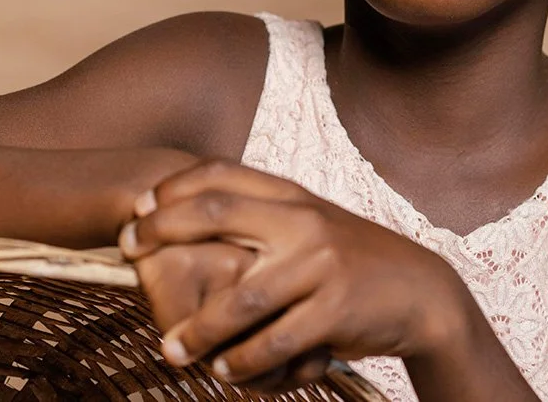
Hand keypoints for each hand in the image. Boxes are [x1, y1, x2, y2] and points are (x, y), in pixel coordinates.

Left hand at [118, 159, 468, 386]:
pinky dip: (244, 362)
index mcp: (293, 196)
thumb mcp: (311, 224)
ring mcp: (320, 264)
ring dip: (198, 330)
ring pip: (241, 298)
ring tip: (172, 352)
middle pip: (217, 215)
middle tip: (127, 253)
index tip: (137, 211)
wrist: (420, 291)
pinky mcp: (335, 310)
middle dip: (163, 231)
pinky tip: (226, 373)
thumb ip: (265, 216)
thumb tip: (193, 212)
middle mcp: (303, 220)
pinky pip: (275, 342)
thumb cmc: (351, 260)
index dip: (172, 189)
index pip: (222, 174)